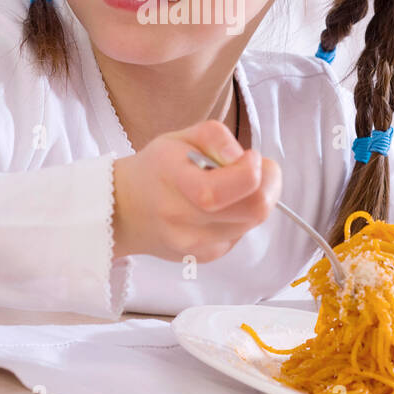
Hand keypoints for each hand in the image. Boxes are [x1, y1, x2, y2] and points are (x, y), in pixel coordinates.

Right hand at [112, 118, 281, 263]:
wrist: (126, 209)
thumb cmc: (156, 168)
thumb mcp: (180, 137)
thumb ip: (216, 137)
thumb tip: (243, 158)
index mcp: (173, 181)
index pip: (222, 190)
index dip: (251, 171)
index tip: (250, 156)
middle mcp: (182, 220)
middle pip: (253, 211)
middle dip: (267, 185)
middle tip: (255, 169)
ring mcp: (194, 244)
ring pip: (252, 223)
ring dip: (253, 201)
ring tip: (232, 187)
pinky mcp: (206, 256)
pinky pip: (240, 235)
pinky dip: (240, 218)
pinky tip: (220, 208)